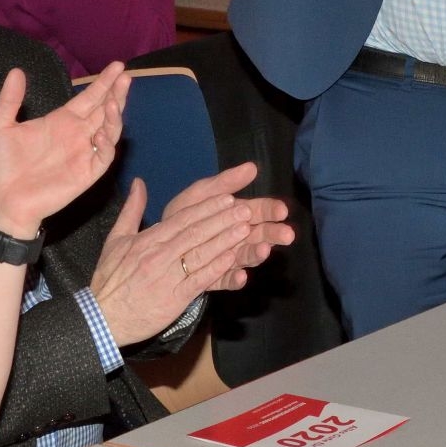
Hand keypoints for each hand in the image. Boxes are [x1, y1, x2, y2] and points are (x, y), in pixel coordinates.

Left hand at [0, 64, 126, 237]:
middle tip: (126, 76)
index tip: (117, 65)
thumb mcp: (0, 127)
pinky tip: (101, 133)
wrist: (0, 202)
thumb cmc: (0, 168)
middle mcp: (77, 134)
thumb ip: (10, 100)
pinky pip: (104, 157)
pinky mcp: (86, 174)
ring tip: (115, 100)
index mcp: (61, 121)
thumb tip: (16, 71)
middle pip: (104, 109)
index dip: (102, 82)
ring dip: (115, 115)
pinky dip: (107, 145)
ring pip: (109, 130)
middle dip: (117, 92)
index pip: (89, 97)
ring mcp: (84, 153)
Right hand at [90, 163, 275, 345]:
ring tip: (246, 228)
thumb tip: (139, 182)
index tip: (227, 197)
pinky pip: (199, 280)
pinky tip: (232, 259)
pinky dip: (216, 269)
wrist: (102, 318)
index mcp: (147, 240)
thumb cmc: (109, 279)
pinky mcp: (175, 299)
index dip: (207, 208)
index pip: (182, 219)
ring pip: (200, 254)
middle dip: (223, 219)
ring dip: (225, 240)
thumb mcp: (115, 240)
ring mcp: (168, 277)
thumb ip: (131, 210)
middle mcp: (159, 255)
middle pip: (196, 233)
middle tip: (246, 208)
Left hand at [160, 167, 293, 287]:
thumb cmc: (184, 216)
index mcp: (236, 215)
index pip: (260, 210)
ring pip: (247, 256)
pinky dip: (235, 278)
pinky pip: (227, 279)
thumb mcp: (202, 194)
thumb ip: (225, 182)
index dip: (271, 209)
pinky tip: (242, 277)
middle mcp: (237, 237)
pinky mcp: (216, 277)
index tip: (282, 210)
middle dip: (274, 233)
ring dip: (257, 254)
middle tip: (287, 234)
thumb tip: (253, 167)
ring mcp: (228, 258)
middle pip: (260, 234)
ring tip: (264, 251)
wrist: (158, 244)